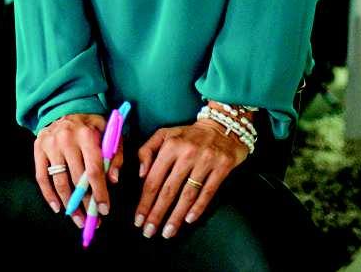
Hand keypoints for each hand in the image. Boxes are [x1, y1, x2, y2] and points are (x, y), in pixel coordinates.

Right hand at [34, 112, 124, 229]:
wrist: (64, 107)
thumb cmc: (90, 125)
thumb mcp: (107, 132)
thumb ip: (115, 154)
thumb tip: (113, 180)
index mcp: (86, 134)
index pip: (93, 169)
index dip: (99, 192)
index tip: (104, 209)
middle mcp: (67, 139)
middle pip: (77, 179)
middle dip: (86, 203)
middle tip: (93, 220)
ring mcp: (51, 144)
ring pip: (60, 182)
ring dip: (70, 205)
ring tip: (78, 219)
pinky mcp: (38, 148)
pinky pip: (42, 177)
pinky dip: (49, 195)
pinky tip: (57, 207)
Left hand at [134, 120, 248, 239]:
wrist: (222, 127)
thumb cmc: (188, 135)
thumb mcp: (165, 134)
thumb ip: (147, 150)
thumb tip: (141, 174)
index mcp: (170, 145)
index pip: (154, 178)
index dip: (145, 201)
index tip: (138, 219)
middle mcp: (187, 153)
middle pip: (169, 190)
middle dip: (157, 213)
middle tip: (148, 232)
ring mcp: (206, 160)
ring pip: (188, 194)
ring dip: (176, 216)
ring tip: (167, 232)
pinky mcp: (222, 167)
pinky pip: (208, 192)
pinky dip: (198, 207)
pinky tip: (189, 220)